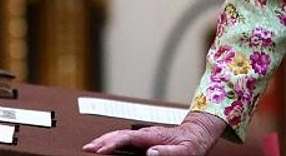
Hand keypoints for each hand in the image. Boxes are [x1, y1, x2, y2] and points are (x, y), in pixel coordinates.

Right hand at [82, 111, 226, 155]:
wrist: (198, 132)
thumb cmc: (192, 143)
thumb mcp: (186, 151)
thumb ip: (169, 152)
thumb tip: (150, 152)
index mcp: (152, 135)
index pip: (127, 138)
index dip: (113, 143)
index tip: (101, 150)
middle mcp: (146, 134)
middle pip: (119, 134)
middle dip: (102, 140)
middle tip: (87, 148)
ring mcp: (144, 136)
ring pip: (120, 136)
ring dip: (104, 141)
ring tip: (91, 147)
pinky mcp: (145, 140)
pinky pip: (125, 141)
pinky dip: (113, 143)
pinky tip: (107, 147)